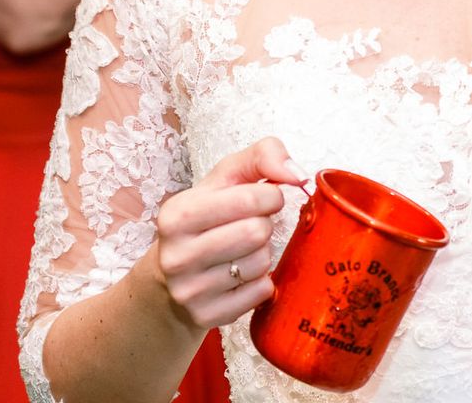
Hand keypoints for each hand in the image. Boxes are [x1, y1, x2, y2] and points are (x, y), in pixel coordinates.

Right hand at [153, 137, 307, 330]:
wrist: (174, 273)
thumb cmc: (209, 216)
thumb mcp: (227, 176)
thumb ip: (263, 155)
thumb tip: (296, 174)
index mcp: (177, 214)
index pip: (250, 199)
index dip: (270, 195)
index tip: (264, 199)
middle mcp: (176, 255)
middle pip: (257, 233)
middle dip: (264, 226)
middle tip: (250, 227)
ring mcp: (189, 291)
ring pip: (261, 264)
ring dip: (263, 253)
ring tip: (242, 250)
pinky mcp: (206, 316)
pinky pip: (261, 292)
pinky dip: (262, 281)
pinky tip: (241, 275)